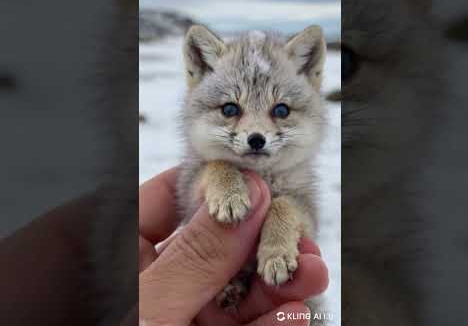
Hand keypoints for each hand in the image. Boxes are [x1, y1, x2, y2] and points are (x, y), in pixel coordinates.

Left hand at [139, 167, 328, 325]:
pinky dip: (269, 322)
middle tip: (305, 239)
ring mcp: (180, 311)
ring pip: (235, 288)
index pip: (167, 196)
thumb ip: (198, 254)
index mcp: (127, 253)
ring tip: (313, 274)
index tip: (261, 183)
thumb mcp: (151, 303)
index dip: (216, 184)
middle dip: (264, 241)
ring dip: (279, 283)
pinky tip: (294, 313)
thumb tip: (251, 194)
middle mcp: (154, 277)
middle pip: (216, 245)